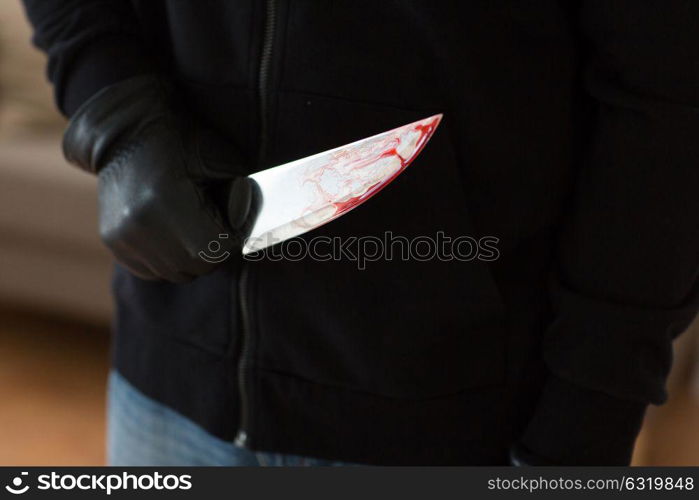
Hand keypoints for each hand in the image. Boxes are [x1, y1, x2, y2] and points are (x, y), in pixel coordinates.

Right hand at [63, 75, 252, 281]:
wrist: (125, 134)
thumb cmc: (180, 141)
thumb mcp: (220, 158)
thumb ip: (240, 195)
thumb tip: (244, 225)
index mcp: (166, 201)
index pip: (216, 248)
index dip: (233, 237)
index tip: (234, 220)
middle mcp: (138, 224)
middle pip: (196, 266)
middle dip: (214, 250)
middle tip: (216, 224)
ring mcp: (122, 237)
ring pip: (175, 273)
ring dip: (191, 257)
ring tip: (192, 225)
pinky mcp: (113, 242)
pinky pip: (153, 271)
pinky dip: (169, 259)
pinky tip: (171, 231)